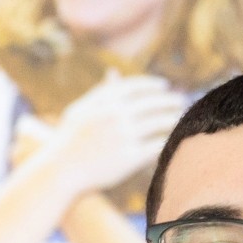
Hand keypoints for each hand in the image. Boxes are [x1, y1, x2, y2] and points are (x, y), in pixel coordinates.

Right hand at [35, 72, 183, 197]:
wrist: (61, 171)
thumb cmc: (70, 140)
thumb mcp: (81, 110)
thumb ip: (100, 92)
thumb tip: (114, 72)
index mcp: (103, 100)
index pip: (136, 86)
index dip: (153, 84)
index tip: (164, 86)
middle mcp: (115, 115)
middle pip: (152, 102)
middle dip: (169, 100)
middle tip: (181, 100)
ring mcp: (123, 136)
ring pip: (159, 122)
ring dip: (173, 118)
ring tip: (181, 118)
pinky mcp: (129, 158)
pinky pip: (157, 145)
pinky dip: (168, 140)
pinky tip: (174, 139)